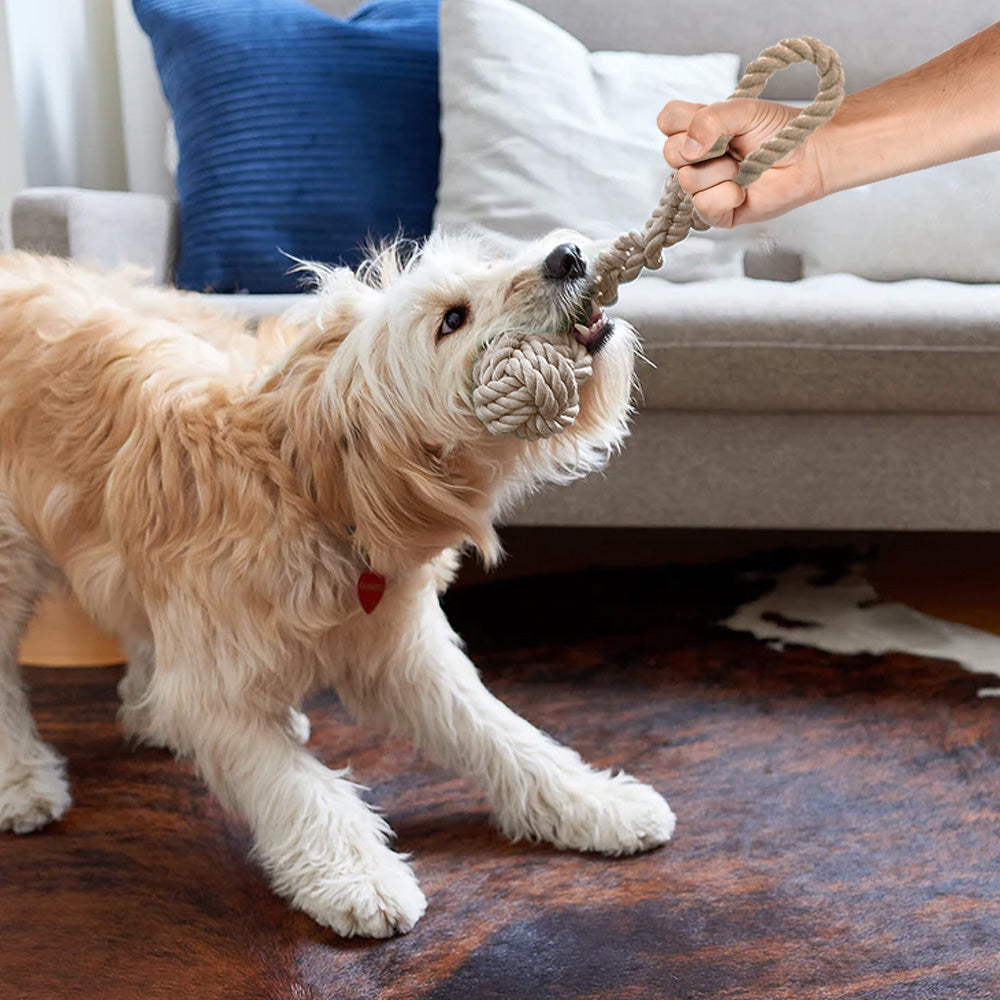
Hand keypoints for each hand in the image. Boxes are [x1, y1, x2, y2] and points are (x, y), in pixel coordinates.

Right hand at [658, 98, 826, 227]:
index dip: (683, 123)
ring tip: (742, 169)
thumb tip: (689, 147)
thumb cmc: (780, 131)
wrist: (810, 157)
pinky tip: (742, 191)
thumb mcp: (744, 110)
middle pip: (670, 153)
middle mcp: (697, 159)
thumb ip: (711, 118)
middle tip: (732, 146)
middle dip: (705, 149)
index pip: (667, 121)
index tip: (714, 124)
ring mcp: (704, 187)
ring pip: (687, 181)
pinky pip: (702, 206)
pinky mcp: (716, 213)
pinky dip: (726, 197)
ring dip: (720, 172)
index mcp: (698, 129)